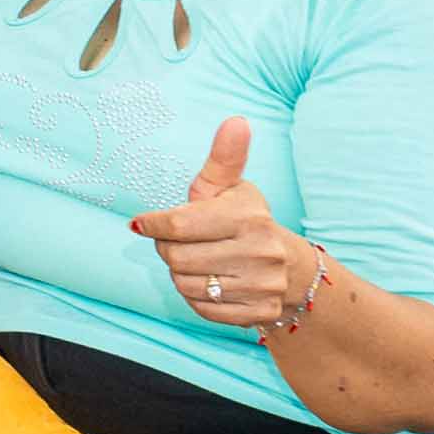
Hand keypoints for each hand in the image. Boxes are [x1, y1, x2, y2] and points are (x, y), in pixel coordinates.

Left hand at [125, 116, 319, 332]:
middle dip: (169, 250)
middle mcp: (261, 251)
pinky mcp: (261, 313)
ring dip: (182, 275)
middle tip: (182, 243)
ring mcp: (263, 285)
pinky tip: (213, 283)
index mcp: (248, 216)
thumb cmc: (243, 219)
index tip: (144, 223)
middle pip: (176, 258)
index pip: (179, 225)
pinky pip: (204, 310)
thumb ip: (224, 157)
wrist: (289, 266)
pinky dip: (199, 299)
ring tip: (200, 262)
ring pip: (186, 286)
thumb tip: (236, 121)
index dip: (153, 225)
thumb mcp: (231, 187)